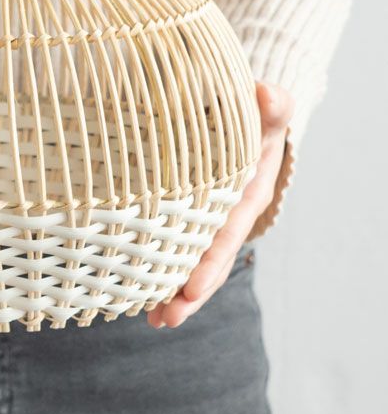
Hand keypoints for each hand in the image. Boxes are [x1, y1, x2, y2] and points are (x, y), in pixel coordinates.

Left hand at [146, 80, 293, 328]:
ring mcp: (211, 219)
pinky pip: (178, 244)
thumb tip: (266, 94)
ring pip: (194, 260)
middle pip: (211, 259)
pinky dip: (162, 267)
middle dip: (191, 290)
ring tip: (155, 319)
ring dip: (175, 290)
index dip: (209, 260)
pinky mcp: (191, 214)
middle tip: (168, 316)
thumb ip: (271, 106)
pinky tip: (142, 292)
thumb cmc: (253, 116)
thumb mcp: (266, 112)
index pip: (226, 232)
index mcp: (248, 194)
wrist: (245, 119)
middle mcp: (230, 214)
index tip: (189, 285)